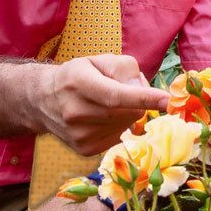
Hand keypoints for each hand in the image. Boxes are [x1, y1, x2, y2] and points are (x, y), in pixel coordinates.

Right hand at [40, 54, 169, 154]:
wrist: (43, 100)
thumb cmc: (77, 76)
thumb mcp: (98, 60)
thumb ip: (125, 69)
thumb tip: (143, 92)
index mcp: (80, 83)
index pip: (116, 95)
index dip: (143, 98)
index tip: (167, 101)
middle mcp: (77, 112)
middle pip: (128, 111)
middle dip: (136, 101)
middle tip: (121, 90)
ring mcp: (80, 135)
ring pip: (127, 126)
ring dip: (127, 115)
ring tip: (106, 105)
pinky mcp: (85, 150)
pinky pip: (119, 137)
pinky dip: (118, 127)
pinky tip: (101, 119)